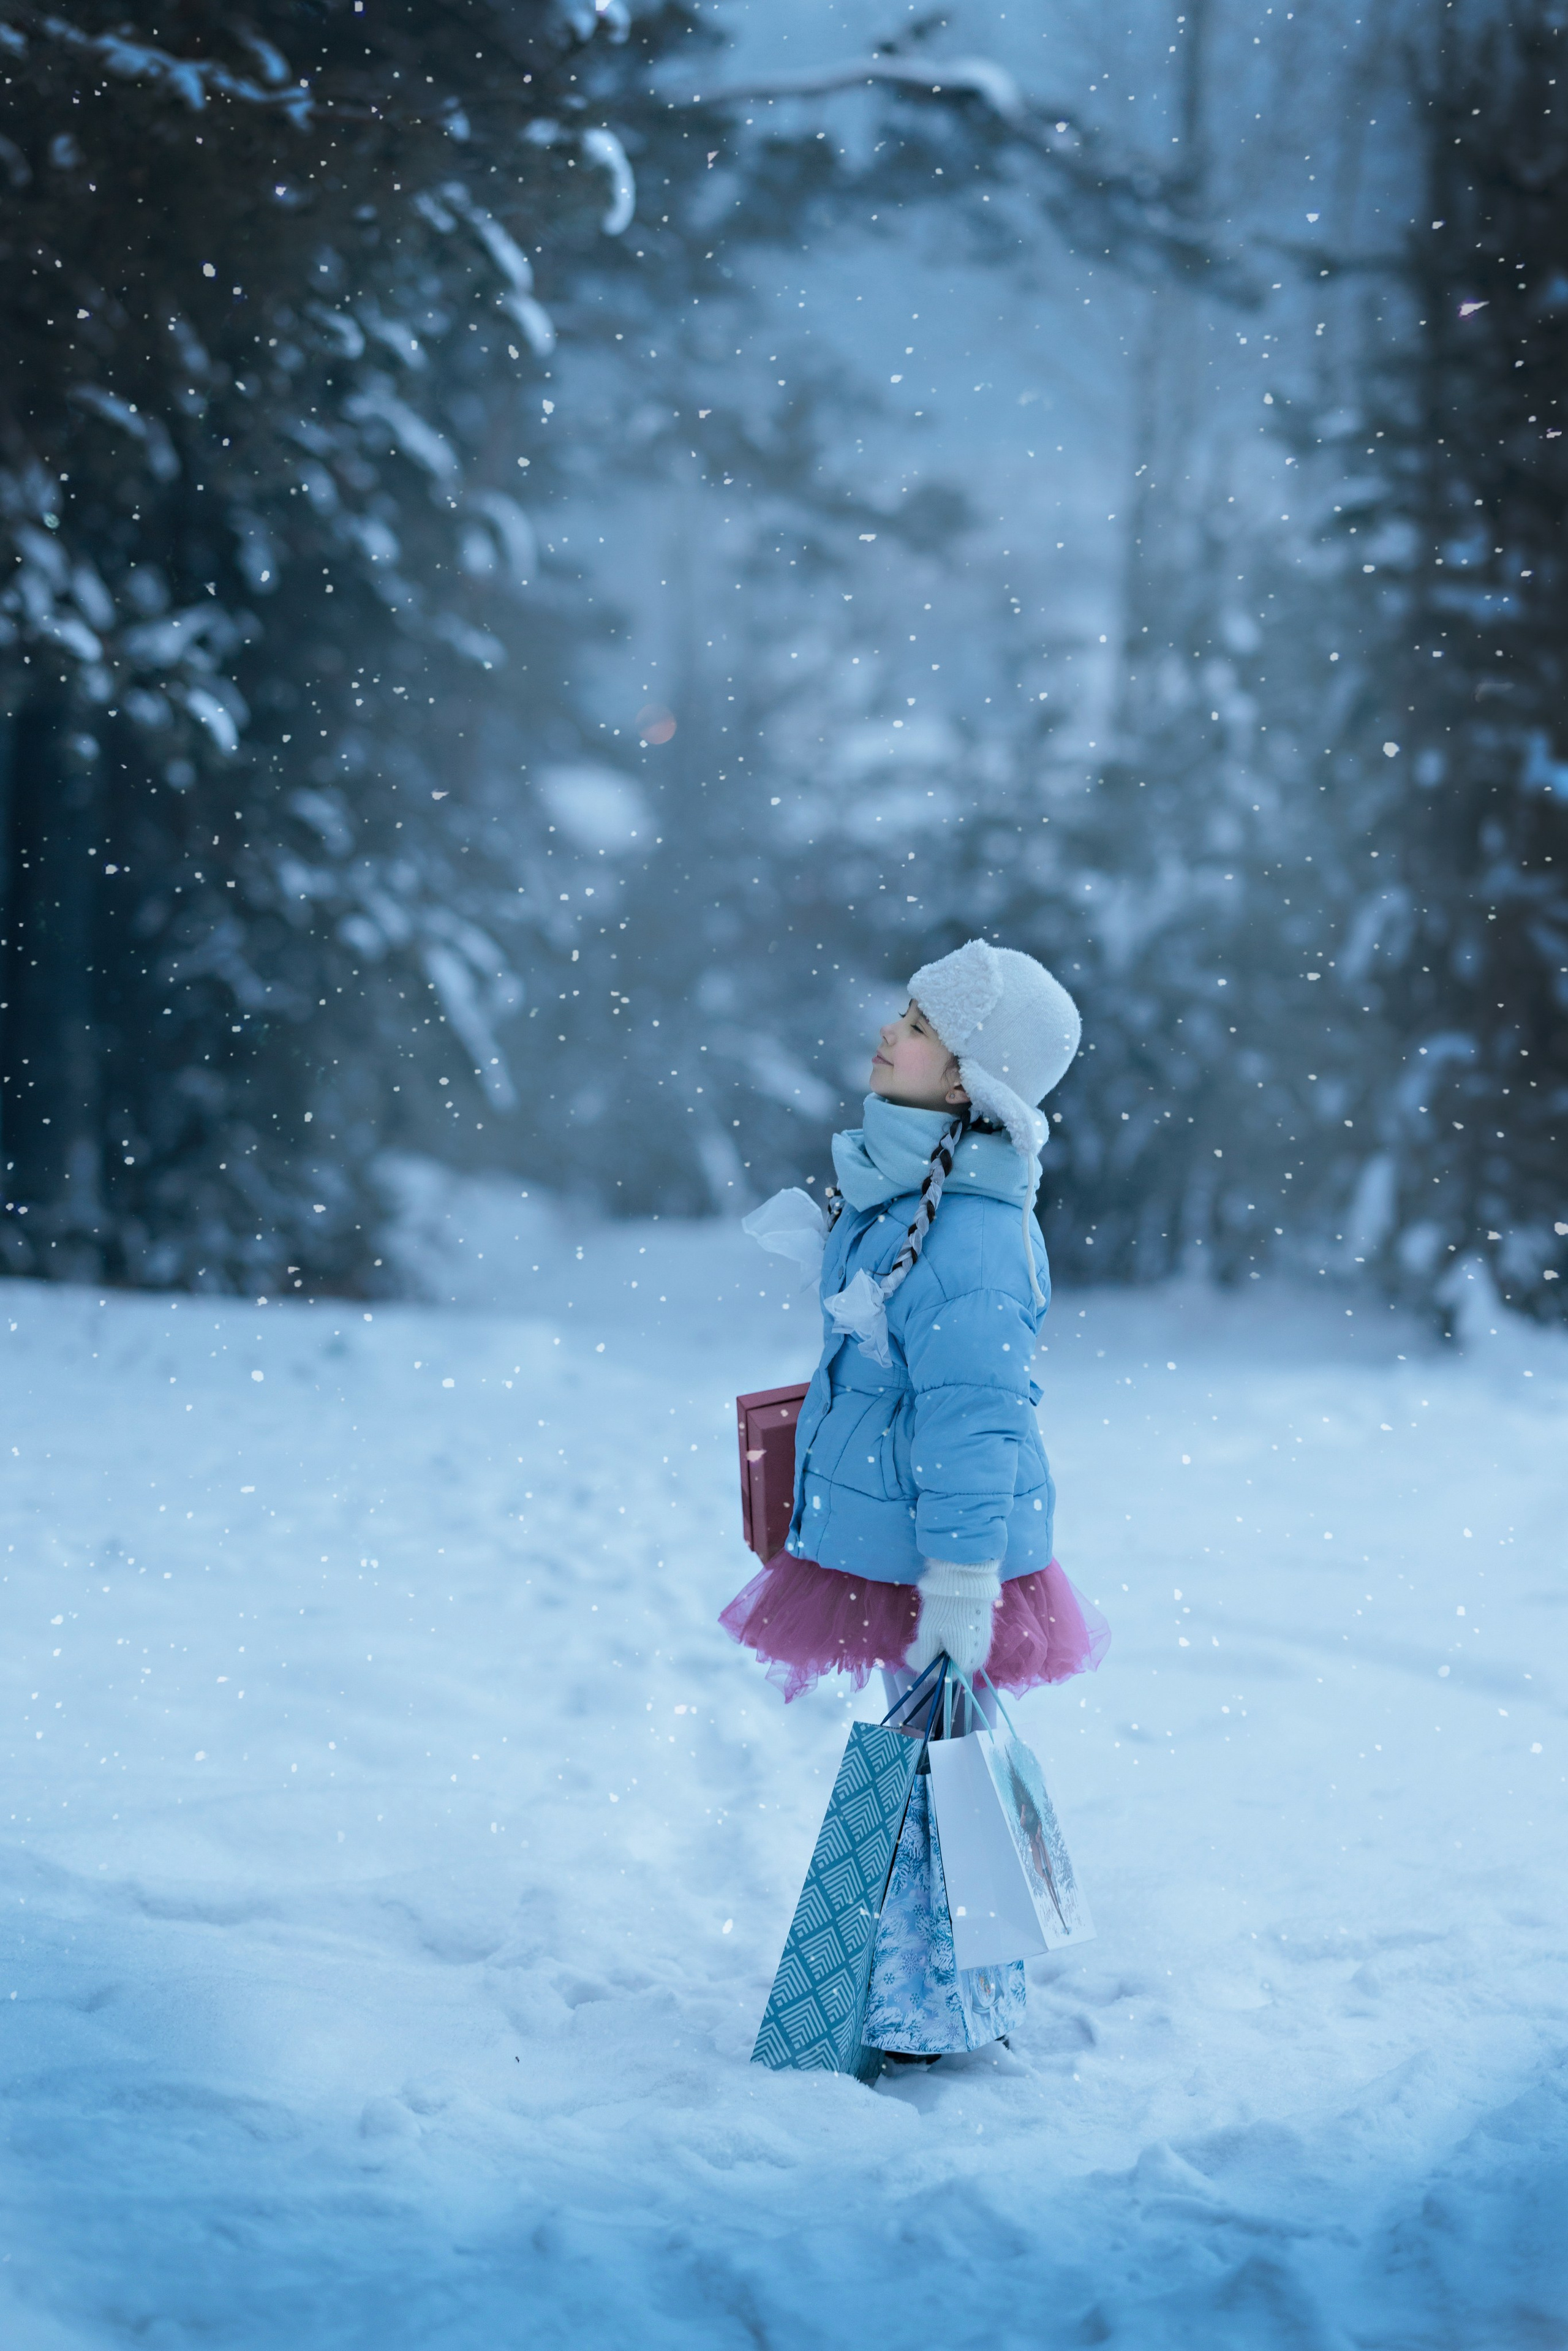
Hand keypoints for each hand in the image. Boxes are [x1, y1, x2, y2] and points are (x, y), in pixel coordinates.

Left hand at [906, 1558, 1001, 1677]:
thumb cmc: (944, 1609)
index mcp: (966, 1661)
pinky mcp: (986, 1629)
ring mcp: (985, 1642)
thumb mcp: (927, 1635)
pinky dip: (957, 1639)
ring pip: (962, 1653)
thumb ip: (924, 1657)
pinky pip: (970, 1642)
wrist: (965, 1581)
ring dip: (947, 1647)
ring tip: (935, 1630)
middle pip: (955, 1665)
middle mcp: (979, 1655)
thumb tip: (921, 1667)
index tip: (918, 1654)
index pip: (946, 1675)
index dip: (930, 1667)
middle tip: (924, 1642)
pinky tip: (947, 1624)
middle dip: (938, 1657)